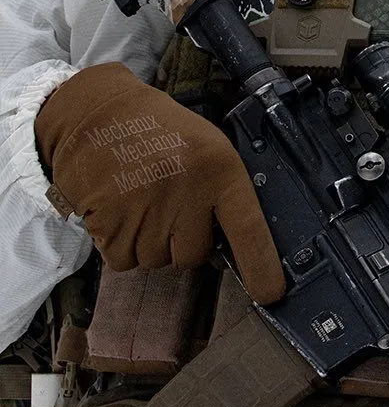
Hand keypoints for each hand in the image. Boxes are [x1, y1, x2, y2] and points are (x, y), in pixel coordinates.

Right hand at [35, 61, 285, 302]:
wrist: (100, 114)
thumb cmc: (158, 130)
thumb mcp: (206, 146)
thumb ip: (220, 189)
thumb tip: (229, 240)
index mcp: (219, 169)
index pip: (248, 226)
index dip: (261, 263)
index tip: (271, 292)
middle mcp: (188, 194)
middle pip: (193, 255)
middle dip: (183, 240)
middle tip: (169, 203)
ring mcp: (148, 213)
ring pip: (157, 260)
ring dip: (150, 241)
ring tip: (142, 198)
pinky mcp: (112, 226)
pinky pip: (124, 261)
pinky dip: (120, 244)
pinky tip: (121, 209)